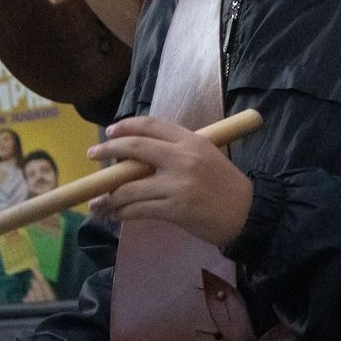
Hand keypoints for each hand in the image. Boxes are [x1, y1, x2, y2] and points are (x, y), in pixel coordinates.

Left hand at [87, 116, 253, 248]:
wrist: (248, 213)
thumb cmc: (225, 185)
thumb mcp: (206, 156)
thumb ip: (176, 151)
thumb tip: (137, 157)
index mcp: (191, 141)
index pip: (151, 125)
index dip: (126, 126)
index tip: (110, 132)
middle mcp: (182, 158)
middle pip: (135, 148)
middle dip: (108, 151)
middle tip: (93, 156)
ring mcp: (178, 185)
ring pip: (130, 188)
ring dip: (109, 196)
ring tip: (99, 202)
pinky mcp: (175, 209)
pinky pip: (138, 210)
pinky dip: (123, 213)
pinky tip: (116, 215)